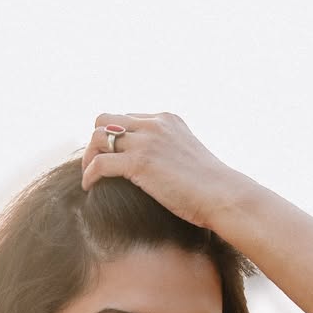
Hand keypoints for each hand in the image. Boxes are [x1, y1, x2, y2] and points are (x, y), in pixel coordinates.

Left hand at [80, 111, 247, 231]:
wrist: (223, 196)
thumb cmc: (209, 187)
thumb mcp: (187, 157)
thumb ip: (168, 152)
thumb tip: (154, 168)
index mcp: (166, 119)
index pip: (125, 117)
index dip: (112, 137)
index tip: (109, 157)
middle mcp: (154, 124)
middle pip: (105, 119)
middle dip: (95, 142)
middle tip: (94, 164)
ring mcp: (147, 141)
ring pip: (98, 137)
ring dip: (88, 157)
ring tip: (90, 177)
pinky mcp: (140, 162)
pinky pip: (100, 163)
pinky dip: (90, 174)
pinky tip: (90, 187)